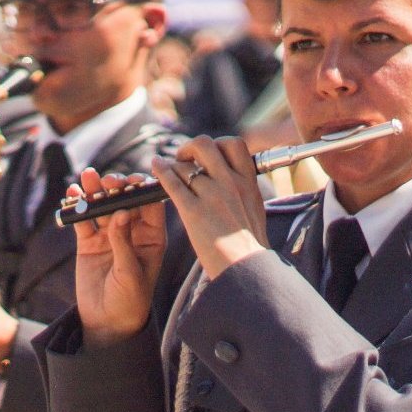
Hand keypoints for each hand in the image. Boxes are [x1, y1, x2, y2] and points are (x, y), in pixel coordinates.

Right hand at [70, 169, 166, 345]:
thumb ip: (124, 243)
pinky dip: (77, 206)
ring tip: (88, 177)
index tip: (135, 179)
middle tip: (109, 180)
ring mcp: (109, 235)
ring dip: (96, 190)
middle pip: (125, 201)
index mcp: (151, 238)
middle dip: (117, 187)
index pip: (150, 206)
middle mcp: (132, 232)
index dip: (144, 189)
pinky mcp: (89, 242)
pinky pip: (83, 220)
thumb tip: (121, 213)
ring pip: (103, 206)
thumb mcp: (131, 273)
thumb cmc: (130, 301)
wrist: (107, 322)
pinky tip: (72, 192)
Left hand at [159, 136, 267, 279]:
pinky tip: (155, 167)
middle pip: (205, 144)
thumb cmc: (250, 246)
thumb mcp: (255, 209)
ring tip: (168, 171)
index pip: (234, 144)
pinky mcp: (193, 211)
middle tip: (184, 159)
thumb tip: (236, 180)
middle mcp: (230, 183)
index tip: (208, 156)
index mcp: (248, 182)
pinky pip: (172, 182)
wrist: (246, 268)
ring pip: (185, 164)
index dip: (217, 144)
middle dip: (190, 148)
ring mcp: (212, 195)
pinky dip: (161, 171)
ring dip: (174, 164)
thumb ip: (244, 190)